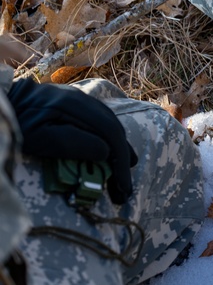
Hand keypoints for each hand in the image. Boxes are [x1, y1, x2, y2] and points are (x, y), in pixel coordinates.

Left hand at [7, 79, 136, 203]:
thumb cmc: (15, 124)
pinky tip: (107, 153)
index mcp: (77, 107)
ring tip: (122, 172)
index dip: (120, 161)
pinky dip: (107, 140)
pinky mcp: (70, 104)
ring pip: (108, 124)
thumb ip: (71, 143)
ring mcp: (78, 100)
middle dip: (123, 159)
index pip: (111, 133)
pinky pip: (98, 122)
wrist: (0, 101)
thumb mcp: (37, 138)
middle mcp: (83, 100)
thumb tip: (105, 152)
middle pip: (114, 128)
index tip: (123, 187)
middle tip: (124, 188)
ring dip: (118, 150)